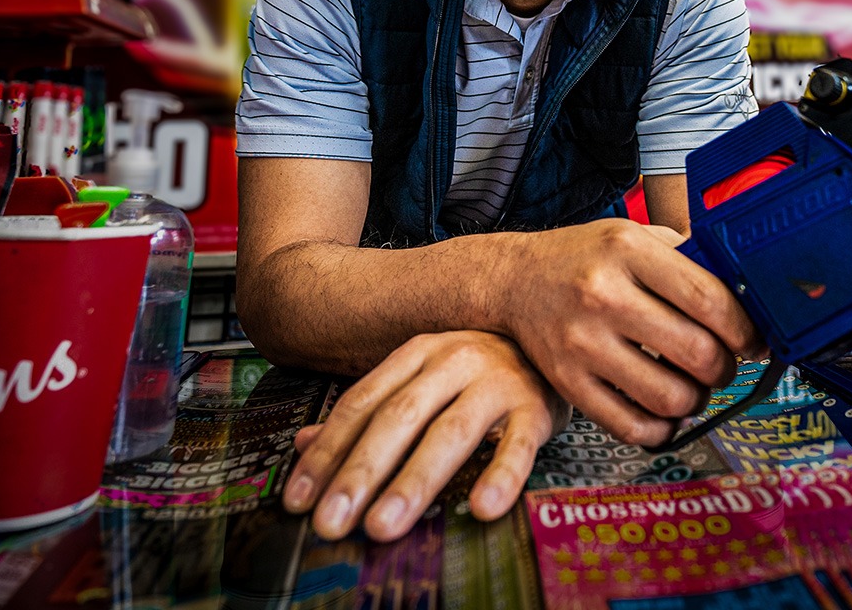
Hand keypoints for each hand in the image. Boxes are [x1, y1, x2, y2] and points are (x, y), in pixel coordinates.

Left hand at [282, 330, 568, 541]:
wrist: (553, 325)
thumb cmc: (480, 367)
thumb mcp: (421, 377)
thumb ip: (368, 411)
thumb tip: (303, 444)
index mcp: (417, 354)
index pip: (361, 405)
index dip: (326, 453)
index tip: (298, 501)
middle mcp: (453, 361)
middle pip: (398, 419)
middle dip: (359, 474)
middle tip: (330, 523)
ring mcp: (496, 381)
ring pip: (450, 433)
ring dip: (414, 482)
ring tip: (383, 527)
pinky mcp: (537, 406)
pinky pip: (519, 444)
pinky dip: (502, 476)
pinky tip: (482, 508)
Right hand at [501, 218, 763, 448]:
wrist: (515, 279)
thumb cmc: (589, 258)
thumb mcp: (635, 236)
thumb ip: (690, 258)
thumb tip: (754, 294)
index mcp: (627, 249)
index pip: (709, 299)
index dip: (745, 329)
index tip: (753, 341)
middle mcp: (602, 295)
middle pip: (696, 352)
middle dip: (725, 368)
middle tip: (722, 364)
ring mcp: (581, 343)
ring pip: (670, 397)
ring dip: (697, 400)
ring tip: (693, 386)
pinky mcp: (567, 383)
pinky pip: (631, 427)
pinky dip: (662, 428)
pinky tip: (665, 410)